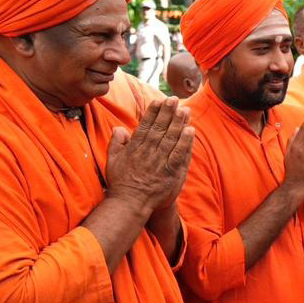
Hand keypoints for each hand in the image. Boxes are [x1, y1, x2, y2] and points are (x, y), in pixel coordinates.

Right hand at [107, 97, 194, 212]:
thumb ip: (116, 144)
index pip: (145, 126)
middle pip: (159, 128)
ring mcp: (159, 162)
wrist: (130, 204)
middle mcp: (147, 152)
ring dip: (178, 123)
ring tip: (184, 109)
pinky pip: (179, 154)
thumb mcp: (112, 161)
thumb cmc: (121, 183)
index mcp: (134, 148)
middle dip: (167, 112)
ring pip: (170, 138)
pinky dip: (185, 142)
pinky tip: (190, 130)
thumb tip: (119, 129)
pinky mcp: (170, 172)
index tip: (159, 101)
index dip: (153, 112)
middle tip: (174, 99)